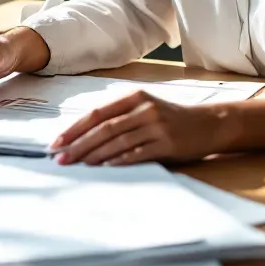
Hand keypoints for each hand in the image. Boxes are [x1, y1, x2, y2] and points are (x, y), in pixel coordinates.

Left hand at [51, 90, 222, 165]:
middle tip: (60, 158)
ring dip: (94, 155)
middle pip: (104, 128)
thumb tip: (83, 137)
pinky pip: (138, 153)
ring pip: (117, 141)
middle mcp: (143, 109)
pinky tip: (105, 167)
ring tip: (77, 165)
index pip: (96, 113)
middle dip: (79, 145)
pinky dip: (119, 160)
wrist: (208, 124)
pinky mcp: (167, 143)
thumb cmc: (170, 119)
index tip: (57, 142)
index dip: (75, 128)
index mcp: (134, 97)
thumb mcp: (144, 109)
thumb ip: (120, 118)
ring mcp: (156, 125)